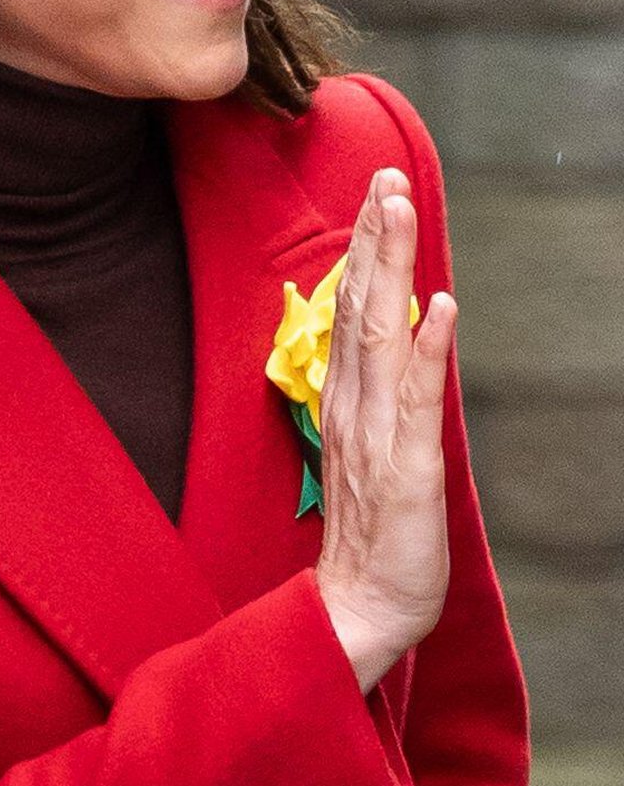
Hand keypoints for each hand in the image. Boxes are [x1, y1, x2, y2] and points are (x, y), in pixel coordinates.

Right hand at [315, 168, 457, 693]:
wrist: (357, 608)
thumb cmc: (368, 535)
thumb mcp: (367, 452)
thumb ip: (375, 395)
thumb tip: (396, 339)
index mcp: (345, 403)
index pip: (352, 311)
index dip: (366, 251)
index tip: (376, 195)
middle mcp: (353, 408)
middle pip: (360, 307)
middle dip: (375, 238)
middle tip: (383, 177)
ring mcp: (376, 436)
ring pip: (380, 336)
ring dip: (392, 270)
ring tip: (397, 211)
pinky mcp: (406, 469)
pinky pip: (414, 402)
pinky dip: (426, 350)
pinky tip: (441, 308)